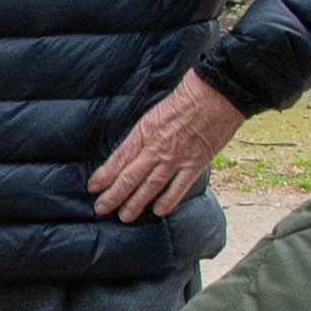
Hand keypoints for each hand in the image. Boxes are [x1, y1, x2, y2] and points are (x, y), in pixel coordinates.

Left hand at [90, 75, 247, 222]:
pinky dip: (168, 201)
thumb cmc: (187, 97)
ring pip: (150, 186)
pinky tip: (158, 211)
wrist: (218, 93)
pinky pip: (179, 187)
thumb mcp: (156, 112)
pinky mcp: (196, 163)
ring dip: (135, 203)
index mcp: (145, 131)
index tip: (92, 187)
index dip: (104, 175)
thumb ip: (144, 133)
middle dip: (113, 195)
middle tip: (101, 208)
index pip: (119, 158)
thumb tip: (130, 150)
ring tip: (124, 216)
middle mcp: (157, 148)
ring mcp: (176, 158)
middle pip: (130, 176)